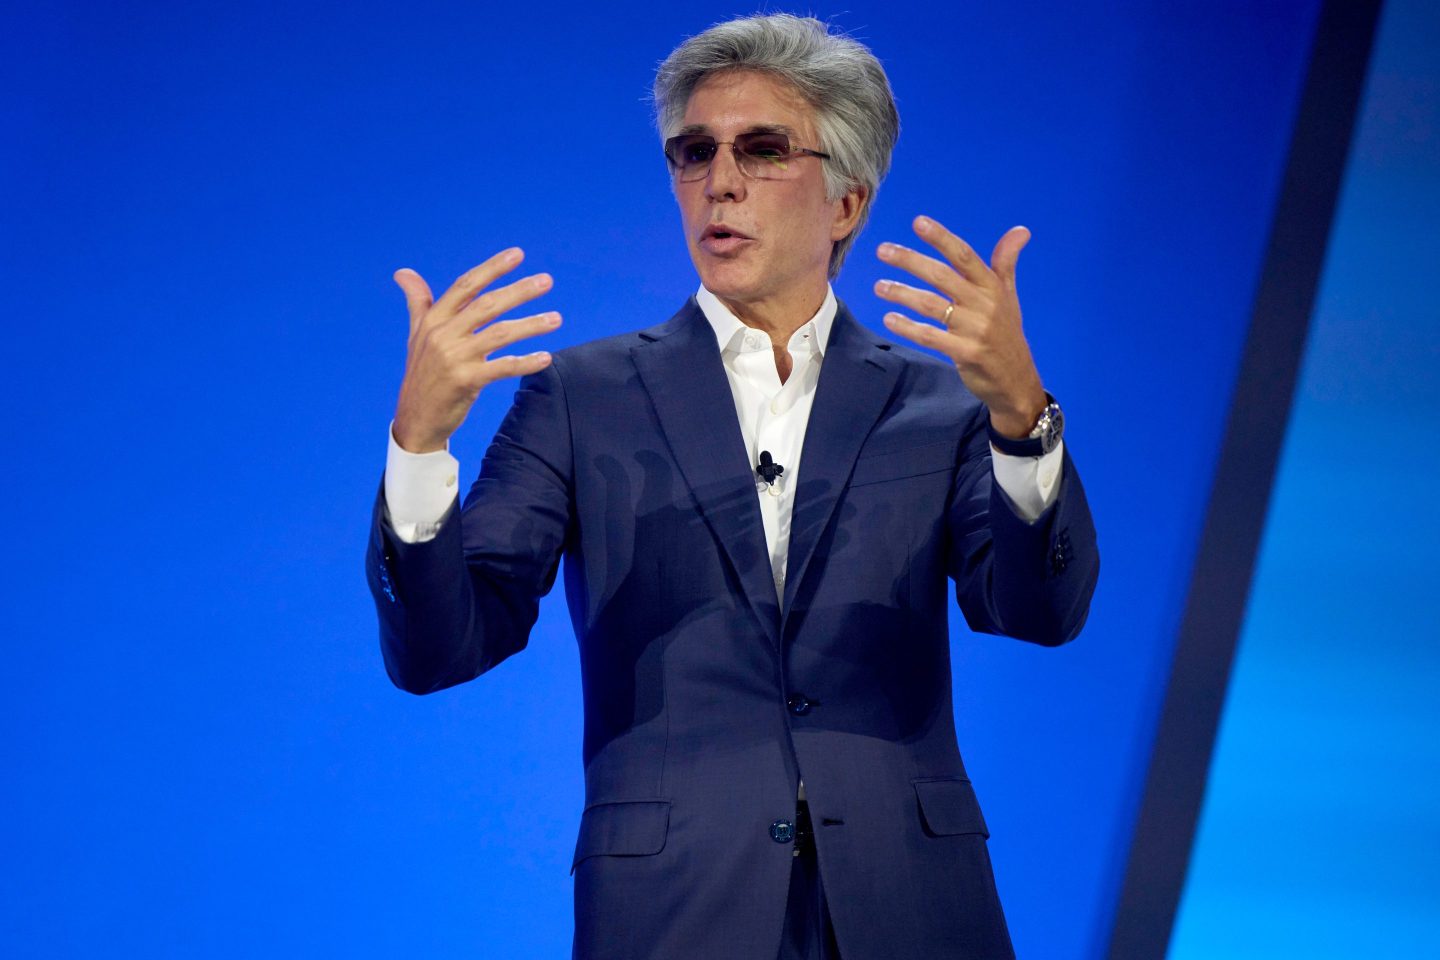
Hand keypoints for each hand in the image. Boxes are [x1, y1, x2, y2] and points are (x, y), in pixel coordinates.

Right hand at [391, 248, 561, 452]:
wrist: (415, 418)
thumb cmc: (422, 374)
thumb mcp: (416, 335)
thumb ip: (418, 302)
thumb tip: (403, 272)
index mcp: (434, 320)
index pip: (466, 286)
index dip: (492, 268)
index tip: (517, 254)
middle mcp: (443, 335)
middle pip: (487, 305)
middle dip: (519, 291)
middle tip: (547, 281)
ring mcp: (454, 358)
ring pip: (500, 334)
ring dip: (531, 325)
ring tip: (557, 319)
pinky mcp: (465, 381)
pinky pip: (502, 368)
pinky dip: (525, 363)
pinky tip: (546, 358)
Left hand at [874, 216, 1045, 438]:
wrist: (1016, 380)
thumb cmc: (1006, 333)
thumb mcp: (1009, 296)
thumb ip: (1006, 263)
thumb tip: (1021, 230)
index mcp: (992, 287)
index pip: (965, 256)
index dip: (942, 238)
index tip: (918, 222)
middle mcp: (984, 305)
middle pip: (942, 276)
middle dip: (911, 261)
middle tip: (882, 250)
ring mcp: (975, 330)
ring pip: (932, 306)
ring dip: (902, 294)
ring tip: (879, 286)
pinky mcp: (965, 353)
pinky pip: (931, 337)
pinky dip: (909, 328)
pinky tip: (889, 319)